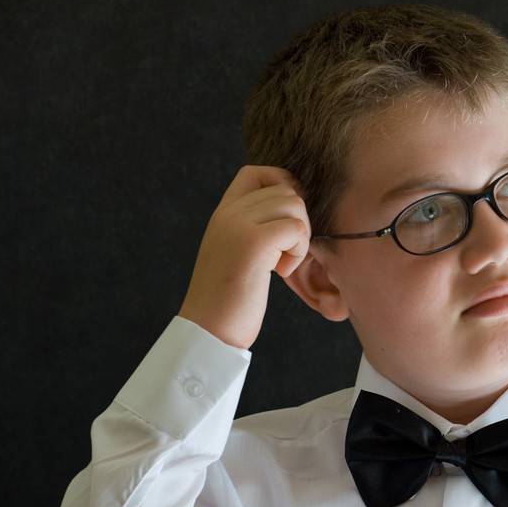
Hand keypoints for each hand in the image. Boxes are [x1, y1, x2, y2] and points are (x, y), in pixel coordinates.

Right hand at [177, 165, 312, 350]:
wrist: (207, 333)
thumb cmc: (228, 300)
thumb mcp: (234, 251)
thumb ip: (253, 225)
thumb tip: (293, 203)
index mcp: (222, 214)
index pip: (256, 173)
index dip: (281, 185)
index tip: (285, 219)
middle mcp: (228, 214)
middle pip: (285, 189)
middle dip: (296, 220)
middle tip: (284, 253)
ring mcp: (239, 226)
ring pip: (295, 205)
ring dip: (300, 237)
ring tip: (282, 264)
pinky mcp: (254, 244)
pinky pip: (297, 229)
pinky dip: (299, 251)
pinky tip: (280, 272)